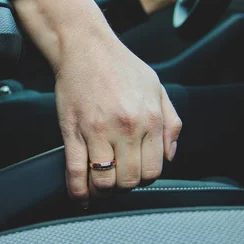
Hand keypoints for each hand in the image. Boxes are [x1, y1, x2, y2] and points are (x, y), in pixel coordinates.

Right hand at [54, 31, 181, 202]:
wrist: (85, 46)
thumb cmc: (120, 65)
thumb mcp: (156, 87)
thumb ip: (171, 123)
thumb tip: (171, 156)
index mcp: (150, 119)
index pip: (153, 170)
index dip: (144, 178)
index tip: (134, 174)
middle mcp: (127, 127)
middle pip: (129, 180)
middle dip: (123, 187)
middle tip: (117, 180)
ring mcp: (98, 131)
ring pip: (104, 182)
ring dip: (102, 190)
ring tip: (99, 185)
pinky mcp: (73, 131)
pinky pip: (76, 171)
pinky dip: (77, 191)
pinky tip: (80, 197)